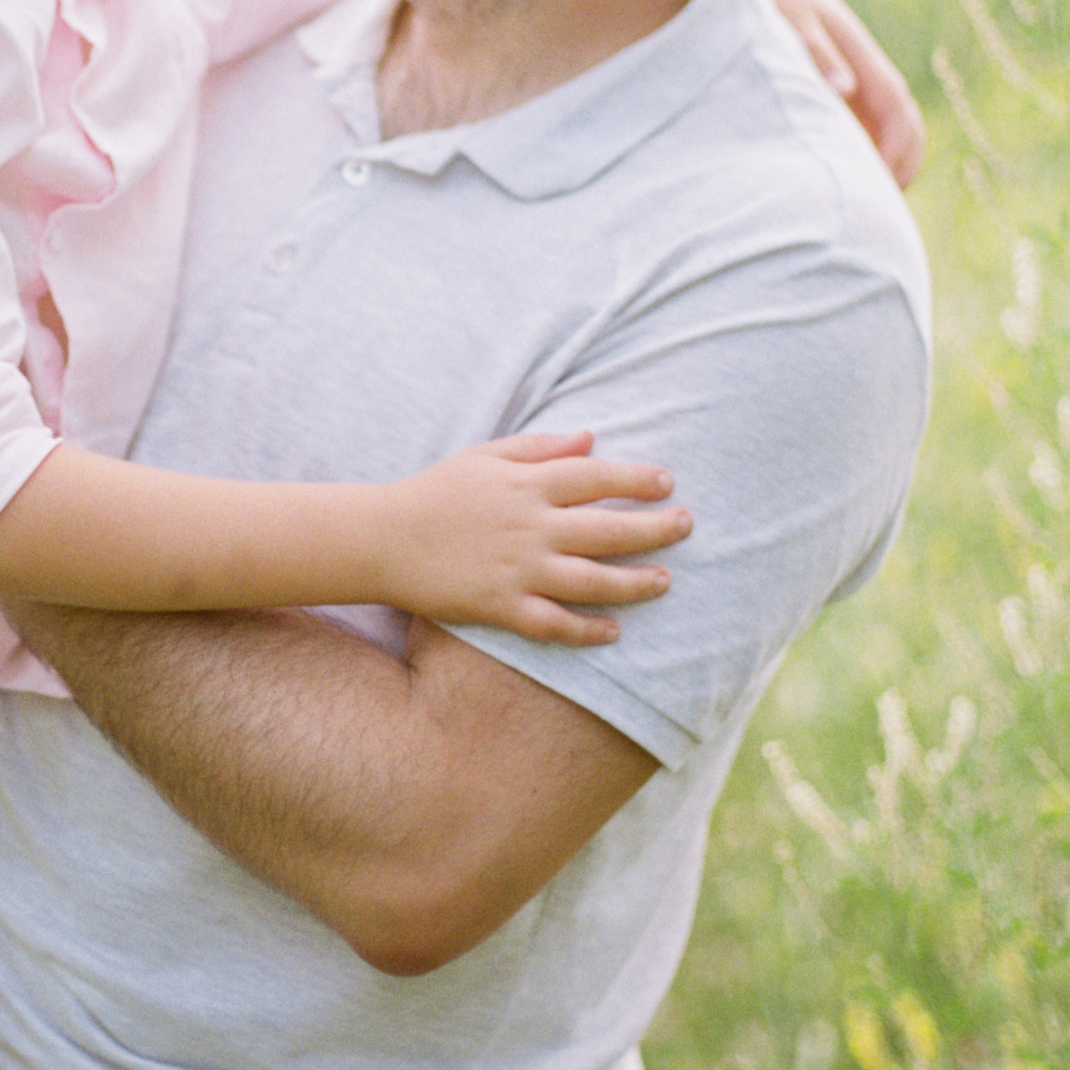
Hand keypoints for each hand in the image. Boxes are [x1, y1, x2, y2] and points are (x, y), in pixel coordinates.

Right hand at [382, 431, 689, 645]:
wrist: (384, 538)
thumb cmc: (436, 492)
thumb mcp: (486, 456)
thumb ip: (540, 448)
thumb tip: (591, 439)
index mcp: (527, 485)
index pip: (596, 478)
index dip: (636, 479)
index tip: (668, 482)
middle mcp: (531, 527)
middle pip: (608, 529)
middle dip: (654, 528)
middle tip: (686, 526)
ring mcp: (519, 570)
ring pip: (592, 580)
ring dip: (634, 582)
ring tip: (665, 581)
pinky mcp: (502, 607)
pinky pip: (554, 623)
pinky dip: (587, 629)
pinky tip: (614, 630)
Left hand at [746, 0, 924, 190]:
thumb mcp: (781, 9)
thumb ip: (810, 49)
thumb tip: (844, 91)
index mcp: (853, 45)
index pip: (894, 104)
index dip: (901, 147)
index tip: (891, 188)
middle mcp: (849, 59)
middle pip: (891, 118)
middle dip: (894, 162)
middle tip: (880, 211)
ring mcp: (832, 66)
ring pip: (865, 120)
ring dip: (866, 157)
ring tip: (852, 205)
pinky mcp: (809, 72)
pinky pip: (838, 116)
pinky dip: (840, 145)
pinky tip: (817, 174)